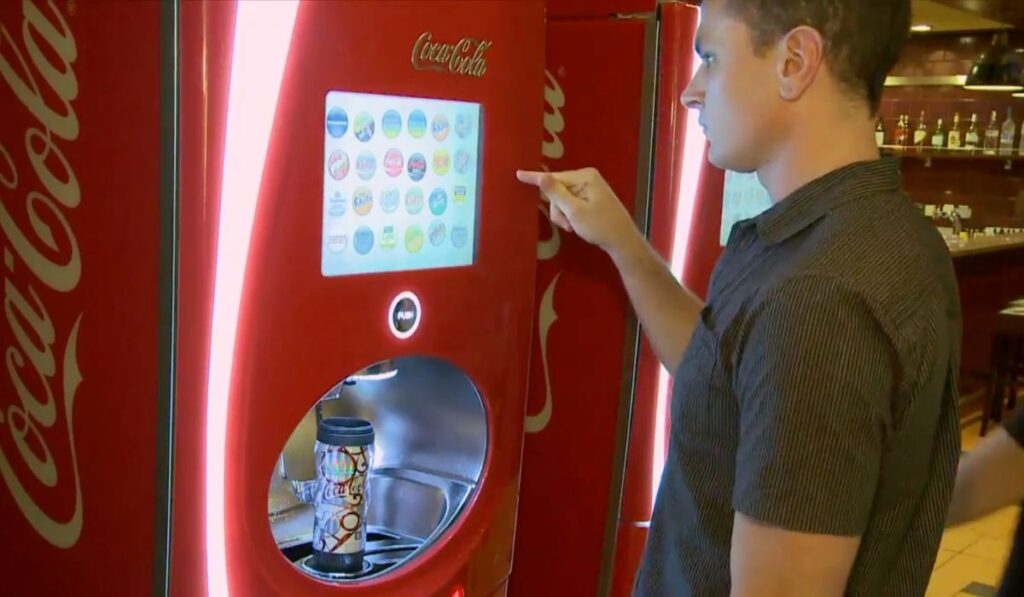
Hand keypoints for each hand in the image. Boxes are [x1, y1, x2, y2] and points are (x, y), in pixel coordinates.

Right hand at [516, 167, 640, 257]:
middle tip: (567, 225)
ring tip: (572, 227)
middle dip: (558, 209)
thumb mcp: (574, 211)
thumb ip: (556, 193)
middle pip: (557, 190)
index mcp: (584, 177)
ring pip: (562, 200)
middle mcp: (587, 178)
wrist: (622, 240)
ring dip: (563, 215)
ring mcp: (590, 188)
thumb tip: (542, 176)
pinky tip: (576, 225)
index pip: (554, 177)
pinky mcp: (591, 198)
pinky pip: (571, 204)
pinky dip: (570, 215)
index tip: (518, 174)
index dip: (535, 178)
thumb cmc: (599, 226)